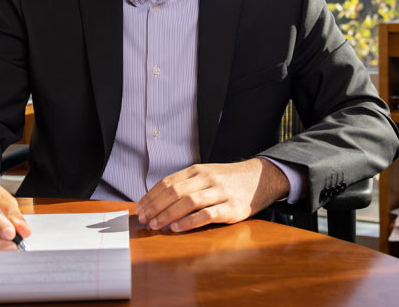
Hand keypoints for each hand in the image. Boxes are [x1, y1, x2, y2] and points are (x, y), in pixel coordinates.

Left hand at [136, 158, 289, 232]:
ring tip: (156, 225)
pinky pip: (207, 215)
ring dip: (168, 214)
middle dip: (156, 206)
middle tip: (144, 219)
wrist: (258, 178)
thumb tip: (157, 200)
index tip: (140, 209)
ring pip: (188, 201)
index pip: (168, 182)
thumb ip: (185, 184)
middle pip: (175, 191)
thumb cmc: (226, 180)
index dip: (151, 196)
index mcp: (196, 170)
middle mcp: (206, 179)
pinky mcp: (232, 208)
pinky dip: (190, 222)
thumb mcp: (205, 174)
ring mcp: (220, 192)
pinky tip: (178, 228)